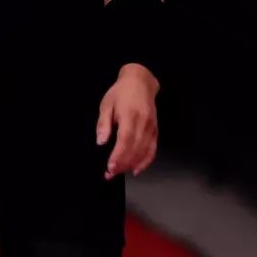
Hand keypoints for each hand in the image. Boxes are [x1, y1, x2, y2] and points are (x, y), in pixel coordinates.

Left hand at [95, 63, 158, 178]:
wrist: (141, 82)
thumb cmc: (121, 92)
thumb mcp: (106, 103)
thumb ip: (104, 123)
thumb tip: (101, 142)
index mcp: (130, 115)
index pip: (126, 140)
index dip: (118, 156)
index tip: (109, 167)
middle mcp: (144, 123)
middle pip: (135, 149)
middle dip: (122, 165)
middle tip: (109, 174)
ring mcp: (152, 128)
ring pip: (144, 152)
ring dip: (131, 165)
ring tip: (118, 173)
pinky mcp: (156, 131)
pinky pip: (153, 150)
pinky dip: (146, 162)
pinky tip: (136, 170)